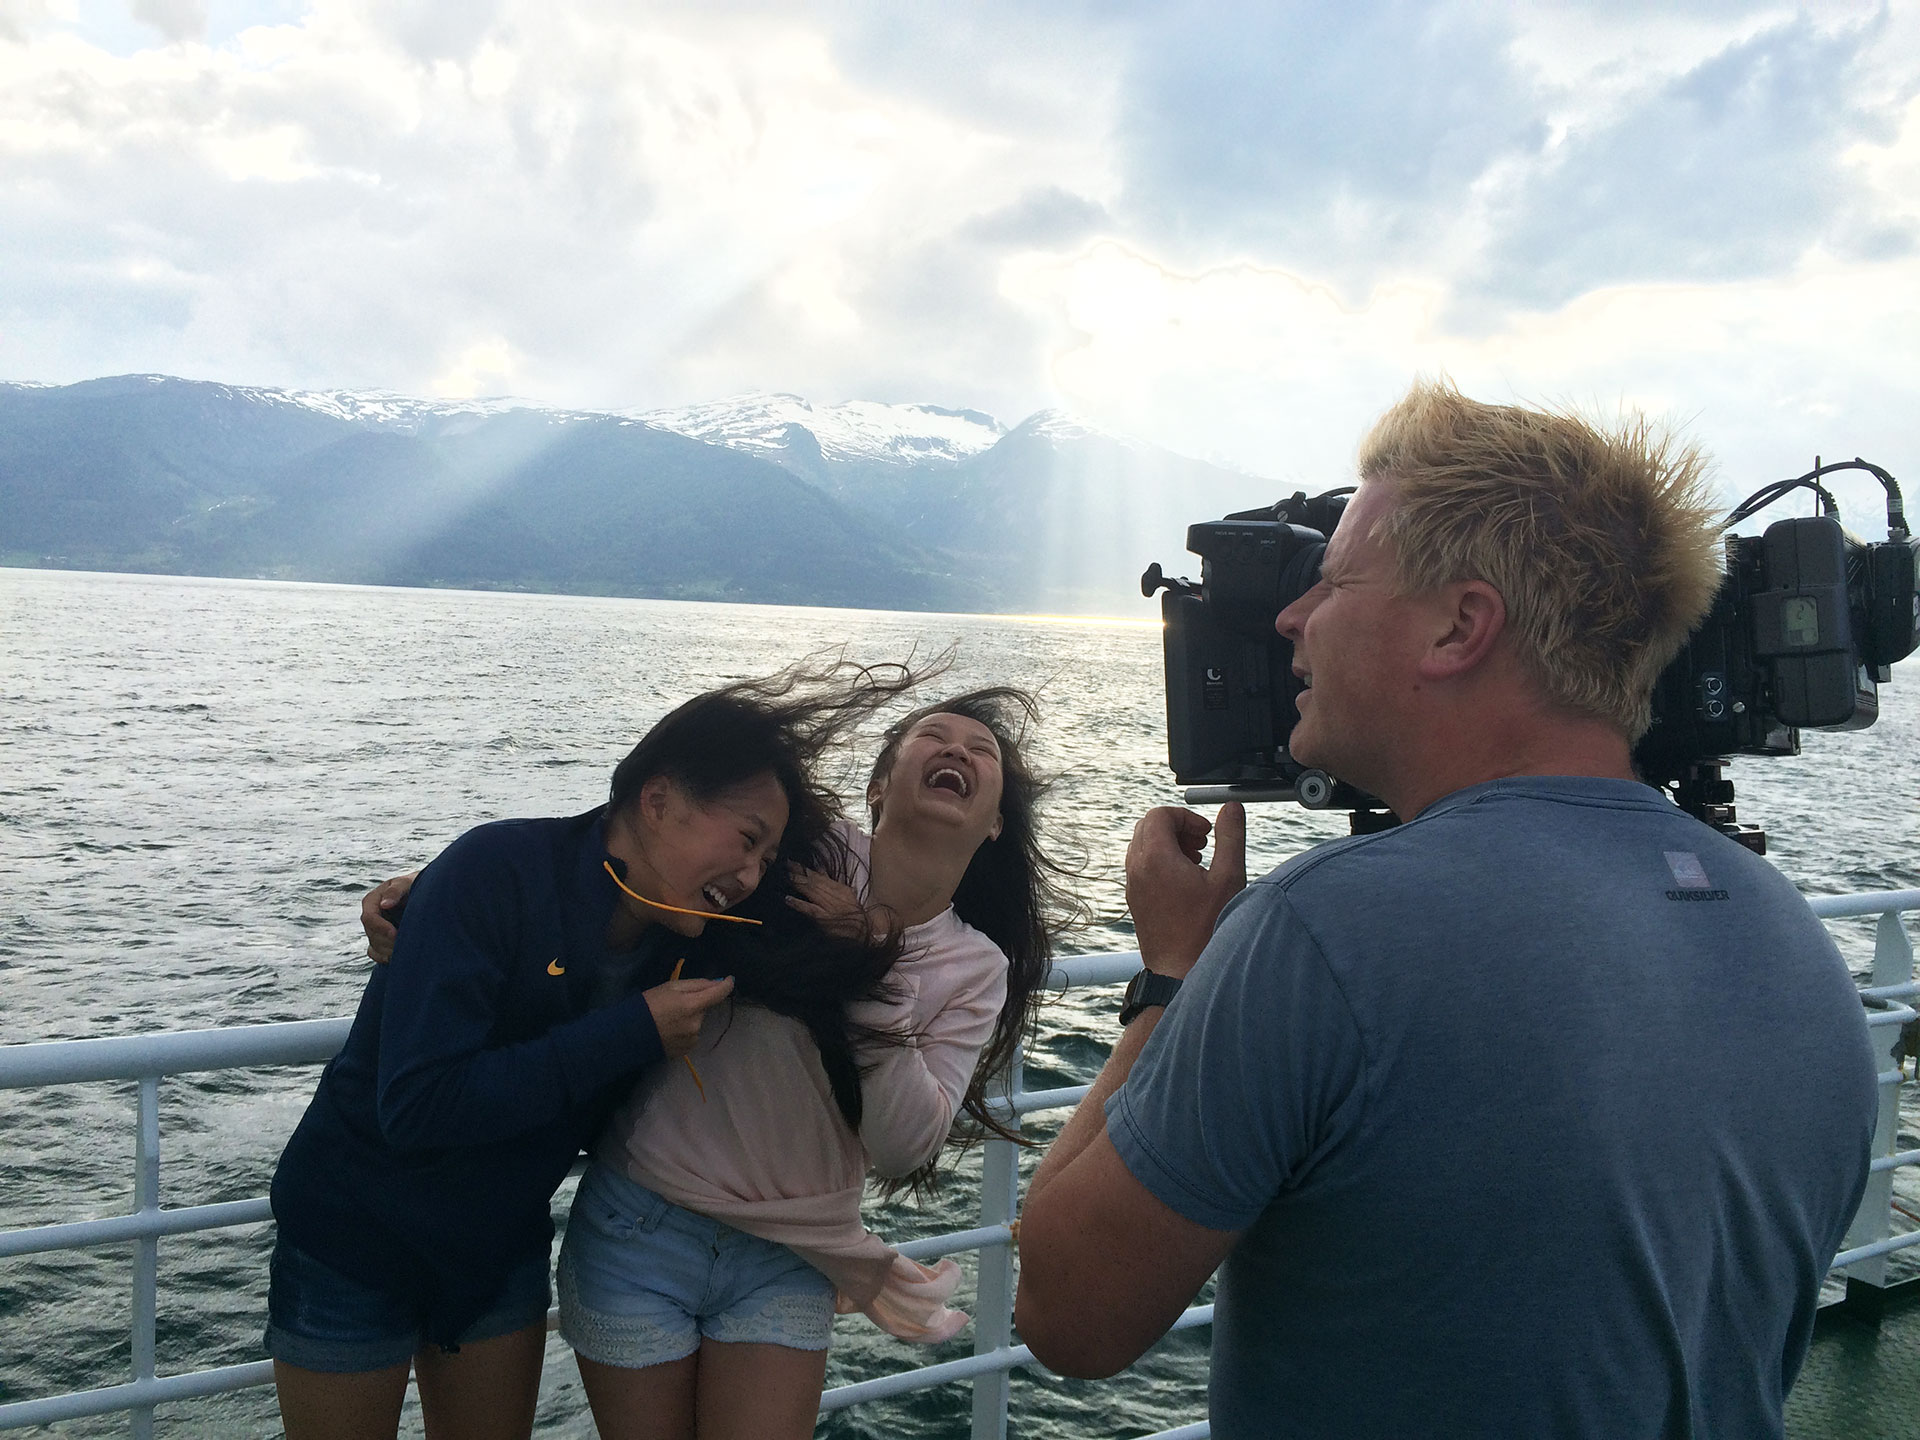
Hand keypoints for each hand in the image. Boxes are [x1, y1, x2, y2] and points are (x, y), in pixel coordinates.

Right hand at [360, 871, 419, 963]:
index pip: (369, 918)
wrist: (427, 892)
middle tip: (407, 945)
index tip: (396, 934)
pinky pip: (375, 952)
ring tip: (406, 951)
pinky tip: (397, 957)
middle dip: (387, 942)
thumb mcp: (406, 883)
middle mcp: (372, 915)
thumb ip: (395, 891)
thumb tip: (384, 904)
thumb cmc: (416, 884)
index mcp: (372, 900)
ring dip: (388, 951)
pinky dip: (384, 957)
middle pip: (371, 934)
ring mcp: (376, 928)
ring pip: (374, 945)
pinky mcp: (381, 939)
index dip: (381, 928)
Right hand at [644, 976, 735, 1057]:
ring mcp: (691, 1039)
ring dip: (689, 1019)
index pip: (718, 994)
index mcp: (691, 1005)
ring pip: (697, 1023)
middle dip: (695, 1004)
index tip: (730, 980)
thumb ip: (697, 984)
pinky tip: (669, 1030)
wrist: (629, 1034)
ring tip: (668, 1019)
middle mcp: (695, 1024)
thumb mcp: (670, 987)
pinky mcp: (686, 1050)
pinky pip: (691, 1036)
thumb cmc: (648, 1005)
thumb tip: (718, 983)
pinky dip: (684, 1031)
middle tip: (675, 1003)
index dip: (727, 986)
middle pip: (704, 1008)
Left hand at [786, 864, 888, 941]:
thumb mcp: (848, 895)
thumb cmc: (855, 915)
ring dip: (797, 882)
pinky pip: (809, 909)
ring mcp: (828, 906)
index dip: (805, 868)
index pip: (819, 875)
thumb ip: (833, 883)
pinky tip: (787, 899)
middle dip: (798, 871)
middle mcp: (834, 895)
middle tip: (784, 863)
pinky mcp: (823, 919)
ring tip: (784, 875)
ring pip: (810, 891)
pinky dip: (798, 903)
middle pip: (813, 880)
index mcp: (840, 888)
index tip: (792, 861)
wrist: (865, 931)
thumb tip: (819, 869)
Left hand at [1123, 802, 1245, 978]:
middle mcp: (1137, 868)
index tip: (1205, 834)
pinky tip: (1185, 881)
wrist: (1180, 969)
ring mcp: (1133, 884)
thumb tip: (1232, 808)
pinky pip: (1140, 865)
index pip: (1160, 815)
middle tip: (1201, 845)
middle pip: (1148, 826)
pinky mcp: (1134, 898)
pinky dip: (1159, 861)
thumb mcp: (1228, 878)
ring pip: (1142, 845)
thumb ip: (1230, 837)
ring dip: (1167, 844)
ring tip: (1195, 862)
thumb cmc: (1206, 929)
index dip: (1186, 817)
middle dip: (1176, 828)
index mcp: (1156, 858)